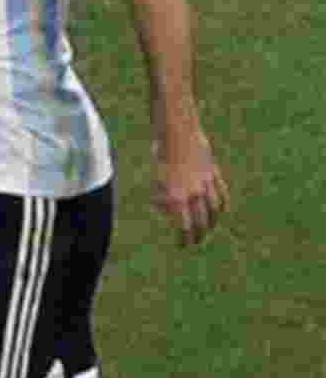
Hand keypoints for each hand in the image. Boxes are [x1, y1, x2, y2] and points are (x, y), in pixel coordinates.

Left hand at [151, 132, 229, 246]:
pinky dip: (223, 205)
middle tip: (196, 242)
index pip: (183, 226)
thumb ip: (159, 198)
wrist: (175, 131)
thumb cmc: (160, 155)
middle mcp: (193, 193)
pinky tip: (221, 211)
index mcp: (176, 196)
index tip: (182, 246)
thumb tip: (165, 212)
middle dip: (199, 235)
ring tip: (208, 228)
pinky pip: (222, 193)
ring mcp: (206, 183)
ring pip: (214, 209)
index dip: (184, 239)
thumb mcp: (154, 179)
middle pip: (200, 221)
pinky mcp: (213, 173)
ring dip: (212, 222)